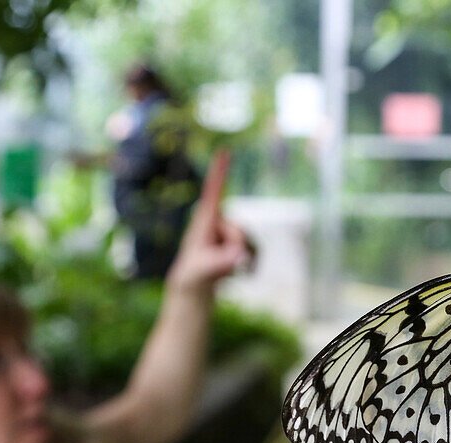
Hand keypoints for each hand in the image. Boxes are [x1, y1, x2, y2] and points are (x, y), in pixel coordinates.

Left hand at [166, 149, 252, 293]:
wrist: (197, 282)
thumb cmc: (194, 273)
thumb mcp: (204, 270)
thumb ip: (220, 263)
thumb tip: (240, 257)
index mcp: (205, 220)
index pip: (214, 192)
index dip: (220, 172)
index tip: (224, 151)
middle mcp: (221, 220)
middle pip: (240, 232)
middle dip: (234, 250)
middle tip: (217, 261)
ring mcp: (234, 231)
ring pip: (250, 244)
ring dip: (239, 260)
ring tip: (222, 267)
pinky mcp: (243, 242)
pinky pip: (256, 254)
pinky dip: (249, 267)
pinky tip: (234, 272)